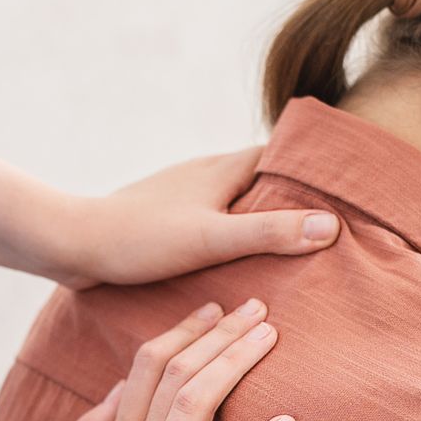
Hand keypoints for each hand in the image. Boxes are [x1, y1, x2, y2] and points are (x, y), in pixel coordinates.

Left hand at [54, 149, 340, 287]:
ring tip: (292, 252)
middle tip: (331, 229)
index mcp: (223, 168)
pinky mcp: (165, 220)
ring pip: (236, 200)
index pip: (283, 155)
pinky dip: (232, 235)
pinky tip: (236, 264)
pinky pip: (212, 220)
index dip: (314, 169)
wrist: (72, 245)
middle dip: (293, 198)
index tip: (349, 190)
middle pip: (263, 179)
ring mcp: (184, 196)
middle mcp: (205, 173)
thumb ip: (270, 232)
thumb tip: (331, 226)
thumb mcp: (213, 238)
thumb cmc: (141, 238)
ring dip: (261, 219)